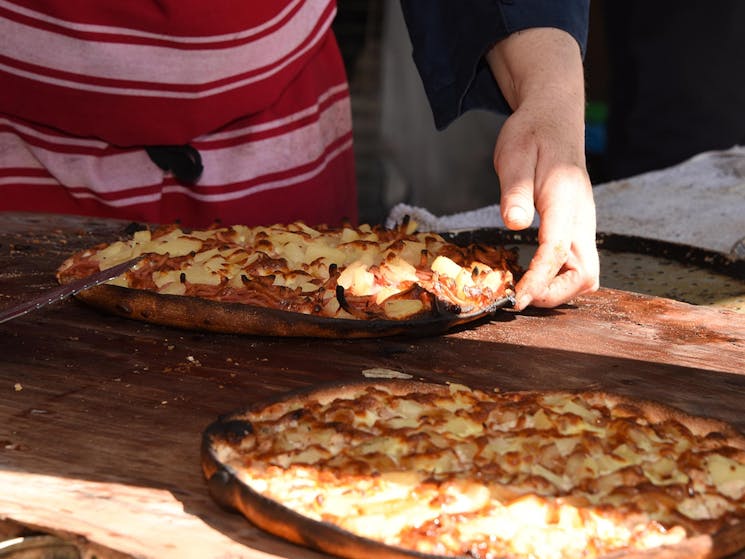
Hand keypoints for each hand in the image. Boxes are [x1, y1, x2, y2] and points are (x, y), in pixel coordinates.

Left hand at [486, 28, 598, 309]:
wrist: (553, 118)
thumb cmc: (532, 135)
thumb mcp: (514, 154)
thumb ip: (515, 190)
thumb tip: (514, 222)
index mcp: (565, 199)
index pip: (558, 250)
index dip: (539, 279)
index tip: (518, 298)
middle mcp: (582, 217)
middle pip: (585, 274)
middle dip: (556, 294)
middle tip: (521, 299)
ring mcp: (582, 224)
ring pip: (585, 273)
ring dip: (559, 290)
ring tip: (525, 291)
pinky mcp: (577, 227)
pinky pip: (577, 264)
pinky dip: (559, 279)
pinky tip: (534, 277)